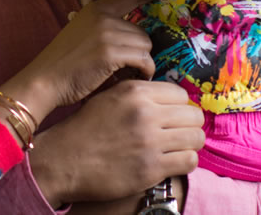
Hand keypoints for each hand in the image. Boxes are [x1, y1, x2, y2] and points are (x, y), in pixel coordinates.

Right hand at [0, 0, 170, 120]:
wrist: (44, 81)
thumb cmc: (63, 65)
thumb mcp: (82, 35)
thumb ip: (104, 29)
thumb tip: (134, 36)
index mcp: (95, 9)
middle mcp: (102, 16)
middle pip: (142, 31)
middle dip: (138, 51)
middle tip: (126, 68)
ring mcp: (107, 32)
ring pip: (145, 46)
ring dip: (140, 64)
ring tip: (125, 75)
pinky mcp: (111, 52)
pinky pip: (143, 60)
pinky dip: (142, 72)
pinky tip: (130, 79)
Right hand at [32, 81, 203, 205]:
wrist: (63, 159)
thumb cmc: (84, 129)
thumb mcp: (108, 98)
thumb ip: (138, 94)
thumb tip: (169, 100)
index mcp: (134, 92)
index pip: (180, 94)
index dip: (178, 106)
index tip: (172, 115)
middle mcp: (144, 113)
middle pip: (193, 115)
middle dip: (188, 124)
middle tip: (178, 133)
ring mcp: (149, 141)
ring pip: (196, 138)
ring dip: (189, 143)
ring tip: (177, 147)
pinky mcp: (151, 168)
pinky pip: (190, 161)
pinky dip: (185, 162)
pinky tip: (172, 161)